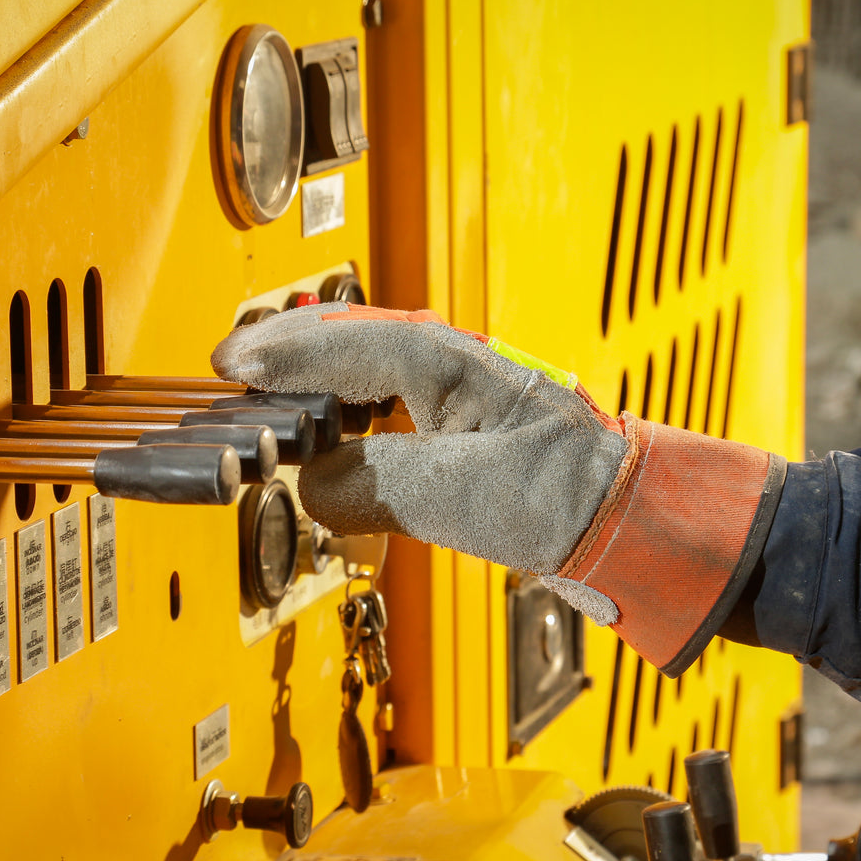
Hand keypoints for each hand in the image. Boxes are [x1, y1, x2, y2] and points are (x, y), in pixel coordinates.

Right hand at [213, 302, 784, 675]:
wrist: (632, 518)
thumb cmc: (571, 498)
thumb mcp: (465, 497)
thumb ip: (376, 486)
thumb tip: (315, 486)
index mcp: (444, 361)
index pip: (339, 346)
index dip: (277, 358)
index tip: (227, 369)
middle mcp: (443, 362)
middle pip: (342, 342)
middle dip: (283, 357)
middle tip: (228, 375)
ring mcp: (450, 390)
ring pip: (359, 369)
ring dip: (309, 385)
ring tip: (263, 405)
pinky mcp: (455, 424)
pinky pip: (380, 403)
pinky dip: (342, 416)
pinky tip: (329, 440)